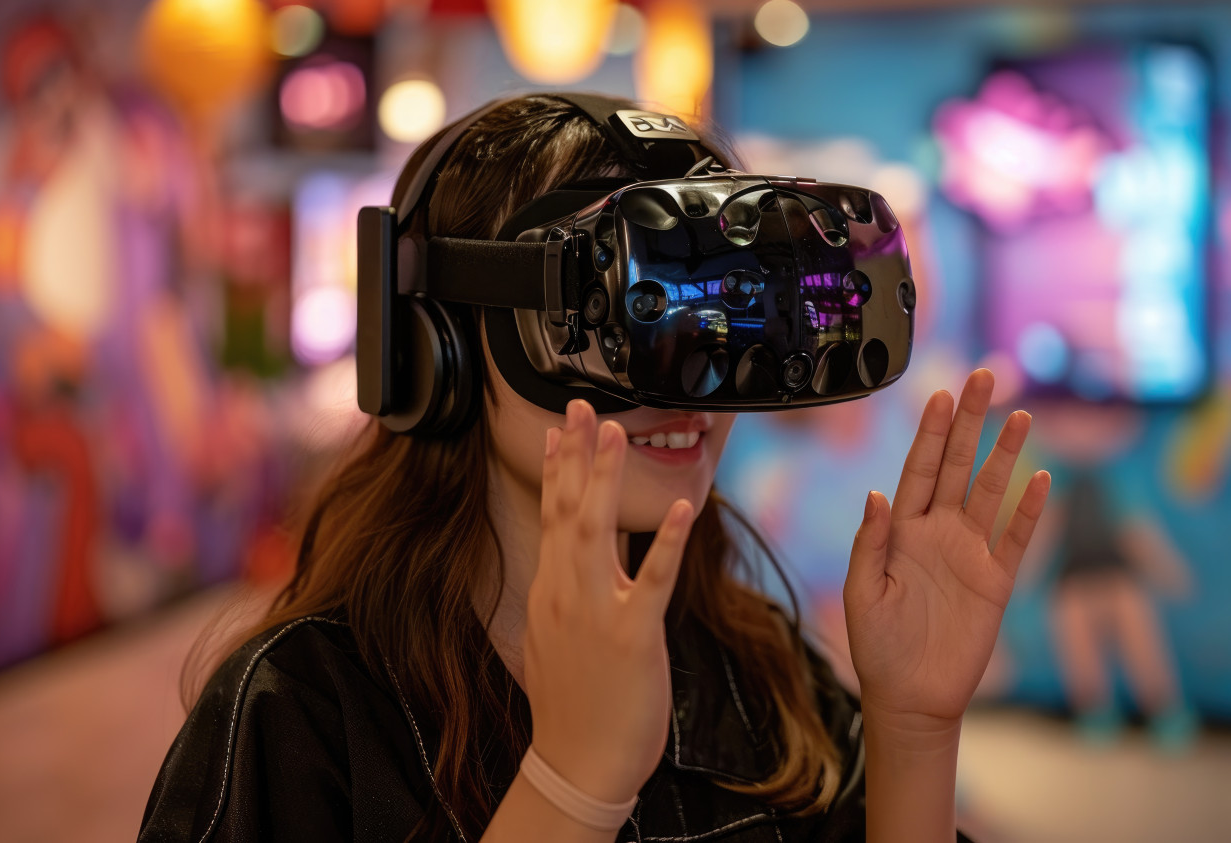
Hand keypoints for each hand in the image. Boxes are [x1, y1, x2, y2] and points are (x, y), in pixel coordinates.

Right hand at [525, 400, 694, 803]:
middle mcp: (566, 593)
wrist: (576, 762)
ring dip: (606, 478)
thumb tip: (571, 566)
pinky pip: (651, 580)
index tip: (557, 432)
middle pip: (568, 510)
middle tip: (581, 407)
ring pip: (598, 531)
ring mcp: (596, 611)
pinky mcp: (631, 635)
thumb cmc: (573, 706)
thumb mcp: (555, 638)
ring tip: (616, 433)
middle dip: (574, 454)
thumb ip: (565, 594)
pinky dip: (664, 542)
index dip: (555, 471)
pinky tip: (679, 509)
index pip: (551, 517)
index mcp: (551, 592)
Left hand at [843, 369, 1049, 734]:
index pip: (919, 469)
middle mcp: (937, 533)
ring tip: (1021, 414)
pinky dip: (1030, 511)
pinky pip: (1017, 539)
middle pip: (958, 466)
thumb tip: (876, 493)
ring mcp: (969, 554)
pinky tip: (1041, 479)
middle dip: (970, 423)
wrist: (910, 696)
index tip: (942, 395)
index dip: (932, 433)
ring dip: (1006, 454)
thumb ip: (869, 542)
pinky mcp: (996, 582)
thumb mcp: (861, 592)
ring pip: (991, 492)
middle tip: (984, 377)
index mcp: (901, 530)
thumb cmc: (877, 645)